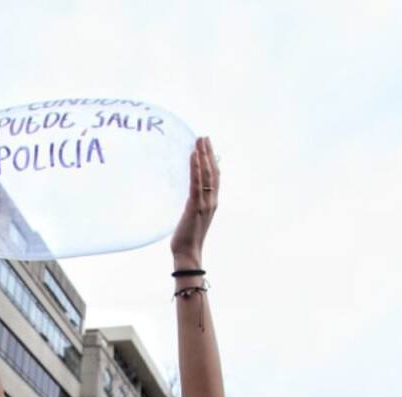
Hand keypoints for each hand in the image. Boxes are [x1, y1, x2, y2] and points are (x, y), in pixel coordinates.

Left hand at [170, 137, 219, 267]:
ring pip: (207, 174)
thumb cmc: (186, 238)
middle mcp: (212, 201)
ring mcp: (205, 203)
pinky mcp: (195, 206)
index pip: (214, 178)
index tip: (207, 147)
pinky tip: (193, 156)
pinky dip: (196, 168)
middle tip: (204, 138)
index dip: (212, 161)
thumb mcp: (190, 217)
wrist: (187, 253)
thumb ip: (192, 205)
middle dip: (209, 153)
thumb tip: (186, 198)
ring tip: (199, 141)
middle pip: (213, 172)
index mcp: (212, 203)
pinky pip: (196, 183)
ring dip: (203, 156)